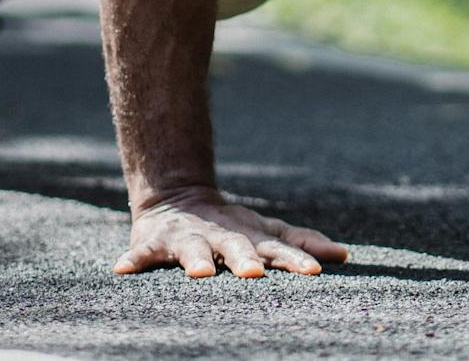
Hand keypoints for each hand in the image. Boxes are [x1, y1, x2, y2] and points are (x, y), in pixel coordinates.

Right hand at [115, 187, 349, 278]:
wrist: (177, 194)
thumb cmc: (232, 226)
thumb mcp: (265, 231)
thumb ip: (300, 242)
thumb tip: (345, 255)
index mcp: (250, 237)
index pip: (277, 248)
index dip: (295, 259)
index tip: (314, 272)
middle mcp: (221, 236)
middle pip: (236, 247)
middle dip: (245, 259)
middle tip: (255, 274)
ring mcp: (188, 238)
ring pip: (192, 249)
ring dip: (196, 259)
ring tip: (200, 272)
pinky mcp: (154, 241)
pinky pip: (141, 253)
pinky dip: (132, 259)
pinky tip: (122, 270)